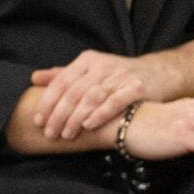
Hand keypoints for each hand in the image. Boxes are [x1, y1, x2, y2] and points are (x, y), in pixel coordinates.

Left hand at [31, 50, 169, 140]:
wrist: (159, 73)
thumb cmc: (117, 76)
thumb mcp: (90, 71)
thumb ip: (63, 75)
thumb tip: (34, 78)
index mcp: (87, 60)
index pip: (61, 81)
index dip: (47, 101)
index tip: (38, 120)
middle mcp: (102, 65)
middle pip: (74, 91)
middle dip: (59, 114)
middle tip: (49, 132)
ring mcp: (120, 75)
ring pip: (91, 97)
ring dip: (76, 118)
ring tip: (66, 134)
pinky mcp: (136, 88)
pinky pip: (114, 102)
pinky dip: (99, 114)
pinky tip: (87, 126)